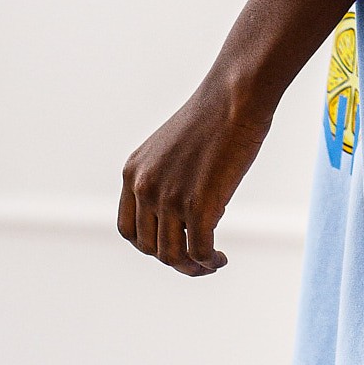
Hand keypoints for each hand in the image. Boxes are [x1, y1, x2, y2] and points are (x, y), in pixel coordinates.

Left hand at [117, 69, 271, 276]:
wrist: (234, 96)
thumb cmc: (215, 115)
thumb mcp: (175, 148)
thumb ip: (170, 179)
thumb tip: (188, 219)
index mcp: (134, 172)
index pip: (129, 230)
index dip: (151, 246)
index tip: (175, 245)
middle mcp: (144, 187)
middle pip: (150, 247)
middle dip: (174, 260)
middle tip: (199, 259)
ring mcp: (169, 197)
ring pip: (172, 255)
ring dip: (192, 267)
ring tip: (212, 264)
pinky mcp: (198, 205)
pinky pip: (199, 251)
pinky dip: (209, 262)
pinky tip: (221, 258)